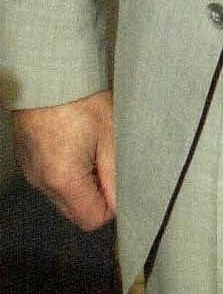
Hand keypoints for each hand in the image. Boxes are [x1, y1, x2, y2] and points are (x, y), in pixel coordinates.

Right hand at [11, 91, 116, 229]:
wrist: (49, 74)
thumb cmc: (81, 100)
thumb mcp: (111, 136)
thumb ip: (117, 175)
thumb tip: (124, 202)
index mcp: (63, 179)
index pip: (92, 219)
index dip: (112, 205)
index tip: (119, 181)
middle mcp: (42, 182)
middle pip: (76, 212)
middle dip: (96, 195)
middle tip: (106, 160)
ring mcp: (31, 173)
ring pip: (64, 197)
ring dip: (82, 183)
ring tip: (90, 148)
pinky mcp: (28, 162)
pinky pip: (52, 181)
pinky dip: (67, 172)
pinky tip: (75, 144)